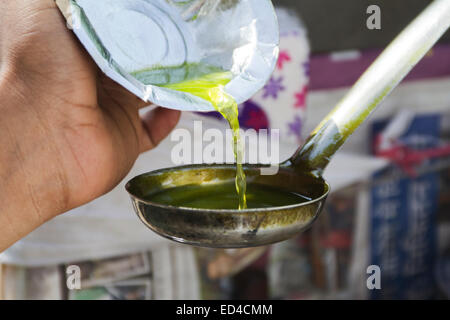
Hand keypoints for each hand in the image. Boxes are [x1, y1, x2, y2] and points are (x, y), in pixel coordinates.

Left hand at [0, 0, 179, 249]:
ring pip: (152, 91)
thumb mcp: (45, 11)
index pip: (117, 30)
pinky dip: (169, 118)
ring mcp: (112, 109)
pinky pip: (155, 129)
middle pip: (139, 60)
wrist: (41, 140)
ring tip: (194, 67)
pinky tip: (180, 104)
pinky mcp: (126, 138)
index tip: (164, 15)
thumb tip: (109, 7)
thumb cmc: (38, 70)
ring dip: (174, 81)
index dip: (140, 22)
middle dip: (163, 51)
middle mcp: (97, 78)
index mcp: (79, 47)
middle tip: (187, 39)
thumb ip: (77, 6)